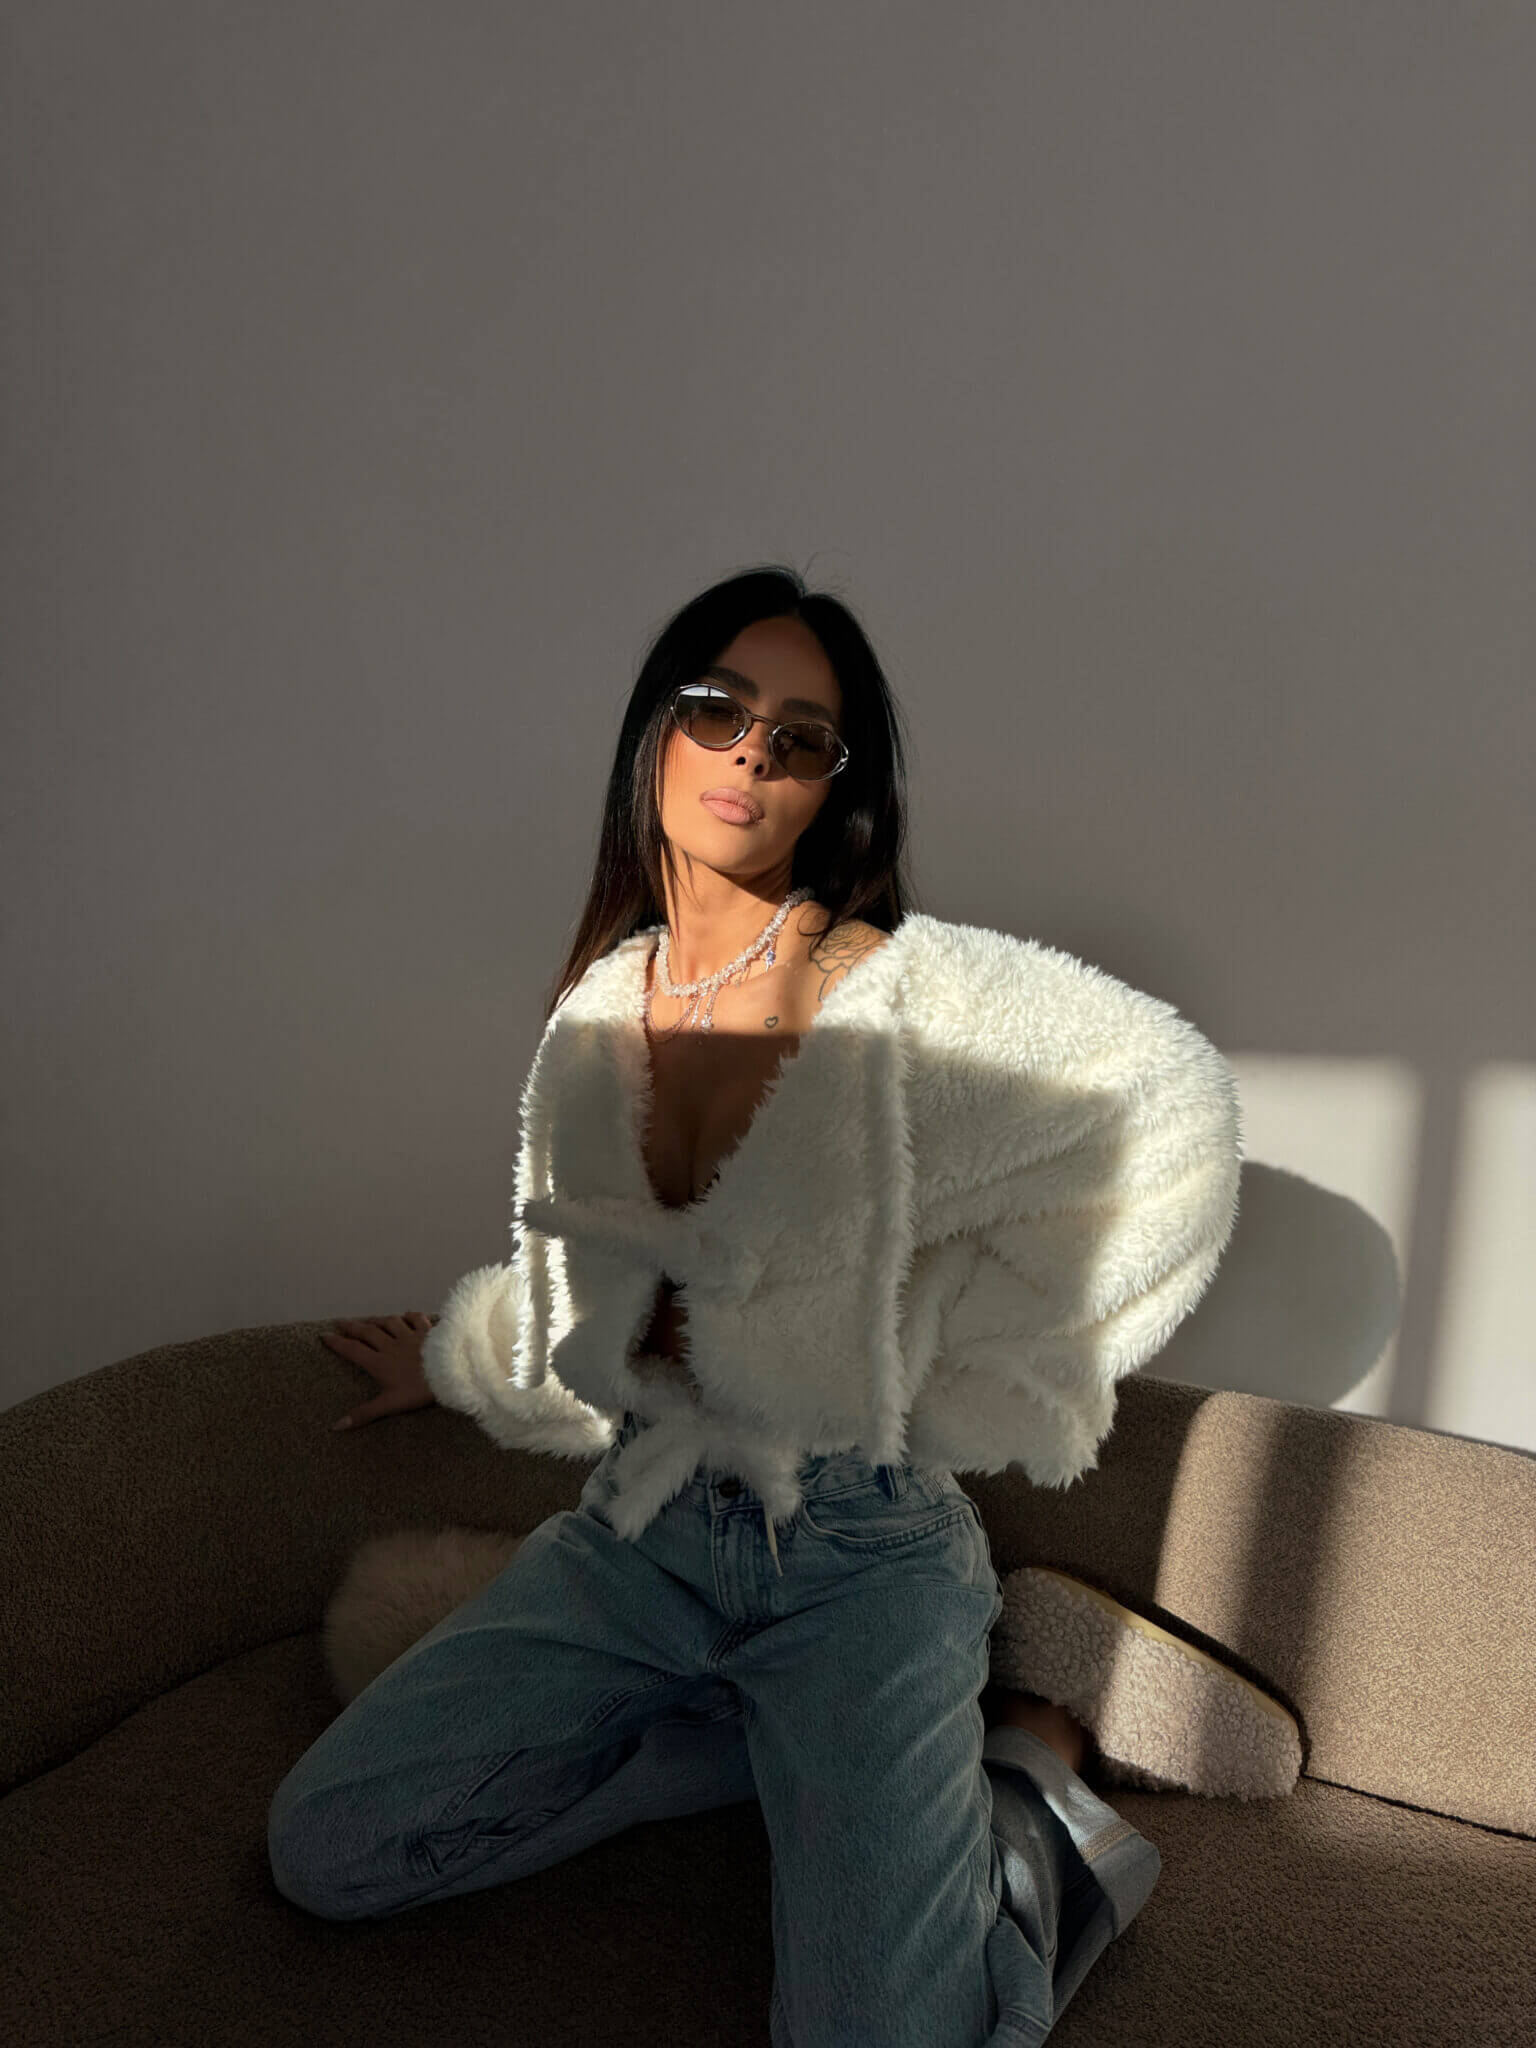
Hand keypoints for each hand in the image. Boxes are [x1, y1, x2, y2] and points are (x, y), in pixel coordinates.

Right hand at [322, 1312, 439, 1428]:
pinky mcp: (428, 1331)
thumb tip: (336, 1426)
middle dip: (352, 1327)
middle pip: (368, 1332)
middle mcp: (392, 1345)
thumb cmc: (418, 1390)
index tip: (324, 1336)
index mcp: (380, 1362)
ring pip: (389, 1323)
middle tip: (340, 1322)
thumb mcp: (390, 1405)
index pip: (354, 1350)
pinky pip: (416, 1319)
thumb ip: (364, 1413)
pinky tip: (406, 1314)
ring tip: (368, 1319)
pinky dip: (410, 1316)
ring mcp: (410, 1336)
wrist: (449, 1372)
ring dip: (377, 1320)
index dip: (338, 1343)